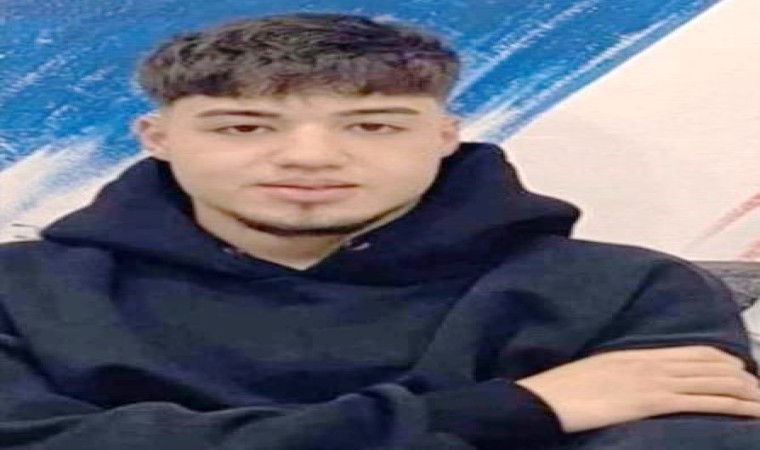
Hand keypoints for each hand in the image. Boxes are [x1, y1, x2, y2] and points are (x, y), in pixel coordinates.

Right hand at [515, 346, 759, 432]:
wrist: (543, 399)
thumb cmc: (562, 391)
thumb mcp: (596, 373)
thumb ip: (623, 373)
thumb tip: (637, 383)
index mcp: (637, 354)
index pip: (694, 352)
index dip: (724, 361)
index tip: (742, 371)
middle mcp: (650, 363)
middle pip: (711, 365)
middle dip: (743, 378)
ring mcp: (651, 381)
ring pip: (714, 381)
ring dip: (747, 393)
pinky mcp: (650, 400)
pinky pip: (702, 401)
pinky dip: (733, 407)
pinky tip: (751, 413)